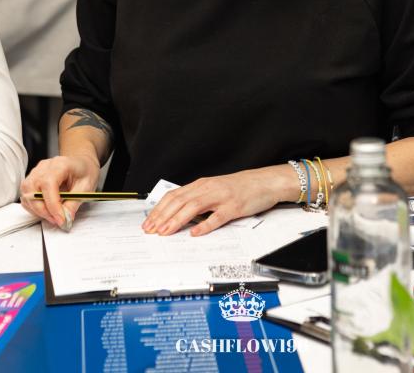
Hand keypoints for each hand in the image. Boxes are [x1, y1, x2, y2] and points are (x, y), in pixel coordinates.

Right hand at [20, 154, 99, 228]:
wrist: (82, 164)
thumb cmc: (85, 172)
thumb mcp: (86, 187)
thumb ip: (74, 203)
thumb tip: (65, 218)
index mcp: (60, 164)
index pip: (48, 184)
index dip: (52, 205)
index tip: (60, 219)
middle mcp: (44, 167)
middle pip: (34, 190)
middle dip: (44, 210)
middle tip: (58, 220)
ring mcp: (36, 172)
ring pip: (27, 195)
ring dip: (38, 210)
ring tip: (53, 216)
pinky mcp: (32, 180)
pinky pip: (26, 197)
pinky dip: (34, 208)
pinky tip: (46, 210)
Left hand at [142, 168, 284, 236]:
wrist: (264, 181)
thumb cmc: (240, 187)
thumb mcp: (215, 190)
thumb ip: (198, 199)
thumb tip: (179, 214)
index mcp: (202, 185)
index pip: (175, 196)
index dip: (159, 209)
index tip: (149, 222)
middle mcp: (209, 189)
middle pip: (180, 201)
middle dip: (163, 216)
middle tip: (151, 230)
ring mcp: (221, 197)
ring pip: (194, 207)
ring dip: (177, 220)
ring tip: (165, 232)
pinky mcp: (234, 207)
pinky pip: (217, 217)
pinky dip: (204, 225)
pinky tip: (195, 233)